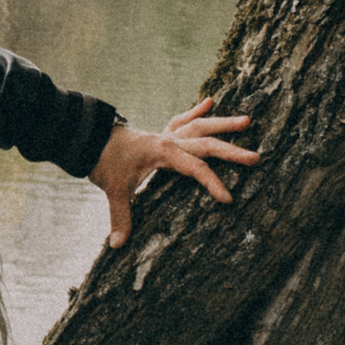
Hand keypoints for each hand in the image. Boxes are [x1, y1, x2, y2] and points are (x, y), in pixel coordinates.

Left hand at [90, 97, 256, 244]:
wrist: (89, 138)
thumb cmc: (104, 162)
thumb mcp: (113, 189)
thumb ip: (120, 216)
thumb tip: (119, 244)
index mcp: (163, 152)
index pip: (195, 168)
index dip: (212, 183)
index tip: (228, 199)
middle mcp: (169, 140)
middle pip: (207, 144)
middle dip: (232, 152)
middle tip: (256, 158)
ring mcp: (166, 135)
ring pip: (200, 126)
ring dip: (223, 123)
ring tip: (247, 120)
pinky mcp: (160, 134)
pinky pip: (182, 120)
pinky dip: (196, 112)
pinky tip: (210, 101)